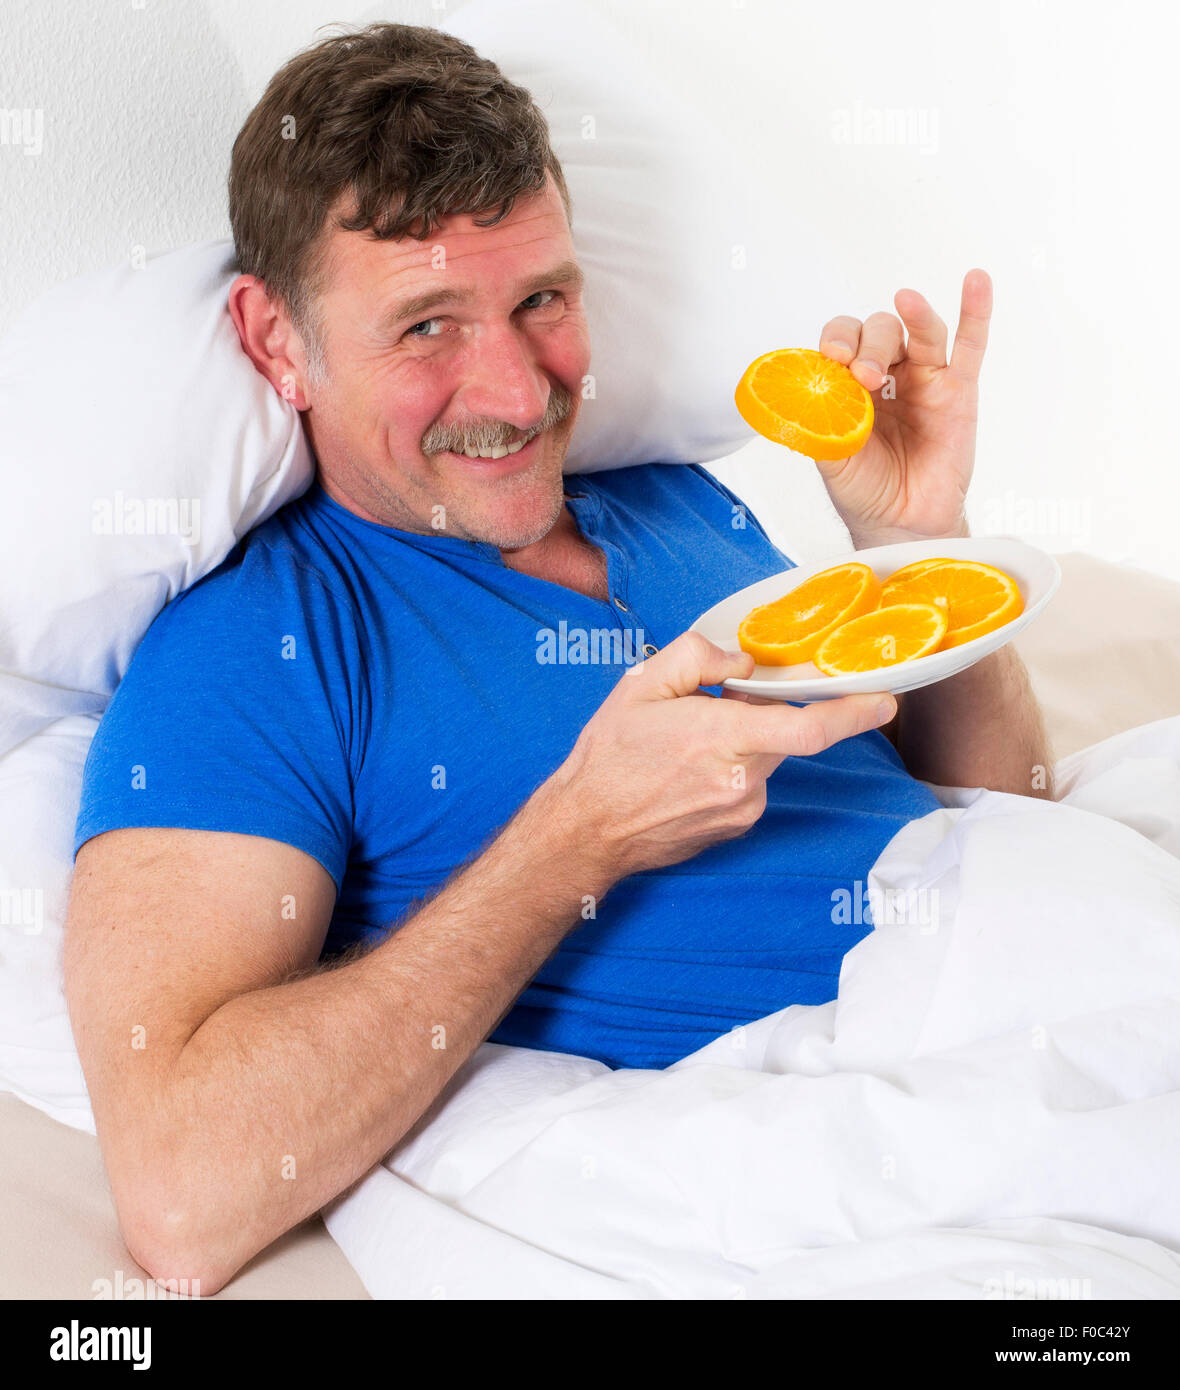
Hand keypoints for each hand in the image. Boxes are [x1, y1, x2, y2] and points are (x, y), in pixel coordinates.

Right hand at [547, 631, 895, 880]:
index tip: (886, 698)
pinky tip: (687, 772)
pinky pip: (752, 782)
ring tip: (683, 747)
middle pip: (786, 733)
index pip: (807, 726)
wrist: (586, 830)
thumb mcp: (642, 683)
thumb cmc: (608, 757)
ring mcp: (743, 808)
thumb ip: (701, 657)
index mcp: (720, 737)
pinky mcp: (738, 826)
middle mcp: (742, 779)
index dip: (854, 712)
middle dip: (767, 711)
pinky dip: (732, 767)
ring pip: (767, 757)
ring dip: (742, 741)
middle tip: (719, 705)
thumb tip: (746, 664)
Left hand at [815, 268, 991, 549]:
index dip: (837, 341)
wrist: (900, 523)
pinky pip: (970, 345)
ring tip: (906, 302)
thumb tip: (806, 396)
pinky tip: (976, 280)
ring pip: (921, 333)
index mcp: (850, 383)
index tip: (832, 357)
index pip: (842, 342)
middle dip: (871, 346)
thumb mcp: (832, 459)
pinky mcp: (958, 390)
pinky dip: (975, 311)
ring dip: (913, 317)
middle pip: (880, 333)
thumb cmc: (864, 489)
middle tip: (866, 376)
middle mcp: (888, 373)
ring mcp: (925, 378)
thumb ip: (821, 425)